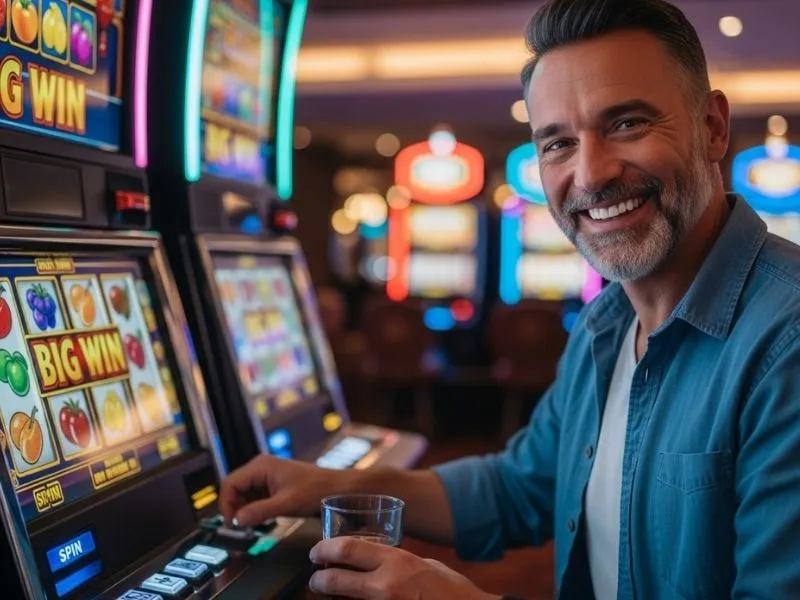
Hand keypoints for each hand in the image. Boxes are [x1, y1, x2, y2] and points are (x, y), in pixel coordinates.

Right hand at [219, 454, 346, 525]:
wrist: (336, 488)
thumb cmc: (315, 490)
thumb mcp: (286, 504)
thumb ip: (259, 511)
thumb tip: (237, 521)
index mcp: (260, 466)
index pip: (230, 483)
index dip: (226, 504)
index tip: (231, 524)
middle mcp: (260, 468)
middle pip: (235, 489)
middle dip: (235, 508)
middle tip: (241, 527)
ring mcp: (266, 476)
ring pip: (244, 494)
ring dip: (245, 510)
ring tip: (254, 524)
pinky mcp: (272, 485)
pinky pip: (255, 497)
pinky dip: (255, 509)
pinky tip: (263, 519)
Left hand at [308, 537, 500, 599]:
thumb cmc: (454, 591)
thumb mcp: (426, 565)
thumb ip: (398, 562)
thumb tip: (376, 561)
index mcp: (397, 561)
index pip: (348, 549)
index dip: (325, 549)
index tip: (317, 553)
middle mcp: (387, 586)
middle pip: (336, 580)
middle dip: (319, 581)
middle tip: (316, 580)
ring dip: (333, 599)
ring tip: (330, 595)